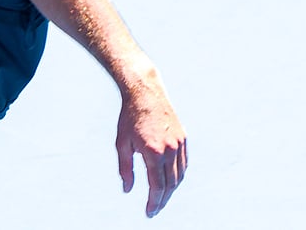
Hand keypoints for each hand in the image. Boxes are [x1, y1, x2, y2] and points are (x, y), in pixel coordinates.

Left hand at [116, 78, 187, 217]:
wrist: (145, 93)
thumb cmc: (129, 118)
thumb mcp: (122, 144)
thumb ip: (125, 169)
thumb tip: (127, 189)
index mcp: (154, 152)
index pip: (157, 186)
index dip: (154, 202)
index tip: (149, 212)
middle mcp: (170, 150)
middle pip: (170, 184)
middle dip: (163, 200)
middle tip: (154, 209)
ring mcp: (179, 144)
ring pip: (179, 175)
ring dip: (171, 190)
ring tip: (161, 198)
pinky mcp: (183, 139)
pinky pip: (184, 164)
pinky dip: (178, 176)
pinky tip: (170, 181)